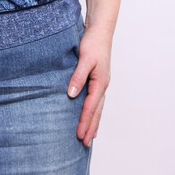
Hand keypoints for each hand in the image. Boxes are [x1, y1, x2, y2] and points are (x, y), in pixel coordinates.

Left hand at [67, 25, 111, 146]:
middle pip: (97, 112)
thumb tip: (72, 95)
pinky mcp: (98, 79)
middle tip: (85, 144)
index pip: (91, 107)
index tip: (80, 136)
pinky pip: (96, 100)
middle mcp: (102, 85)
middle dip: (91, 128)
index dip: (85, 122)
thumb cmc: (93, 43)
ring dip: (93, 122)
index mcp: (100, 82)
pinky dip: (94, 112)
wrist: (100, 30)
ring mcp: (101, 83)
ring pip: (98, 108)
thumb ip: (78, 77)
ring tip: (90, 137)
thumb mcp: (84, 59)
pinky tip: (90, 116)